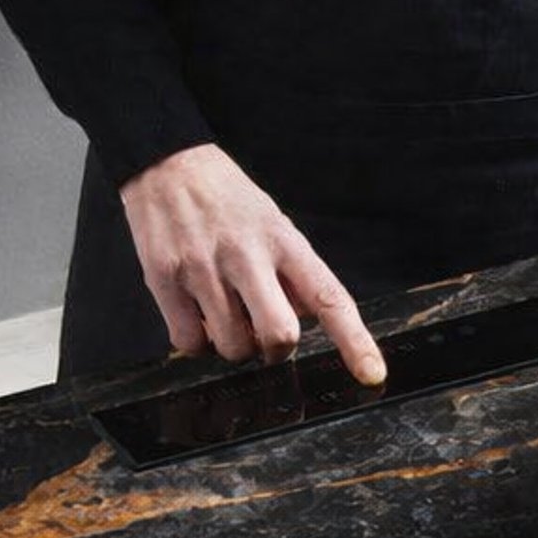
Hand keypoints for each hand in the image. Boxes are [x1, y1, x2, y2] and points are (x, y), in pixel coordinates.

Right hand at [119, 143, 385, 383]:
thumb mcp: (273, 225)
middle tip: (262, 335)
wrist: (165, 162)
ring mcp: (204, 268)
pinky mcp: (164, 279)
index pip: (329, 298)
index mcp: (284, 241)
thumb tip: (301, 324)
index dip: (355, 342)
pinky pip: (190, 344)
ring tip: (223, 311)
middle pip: (280, 335)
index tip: (373, 375)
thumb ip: (292, 276)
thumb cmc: (228, 203)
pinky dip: (196, 342)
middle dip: (275, 350)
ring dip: (232, 344)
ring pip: (233, 347)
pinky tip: (197, 314)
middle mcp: (246, 254)